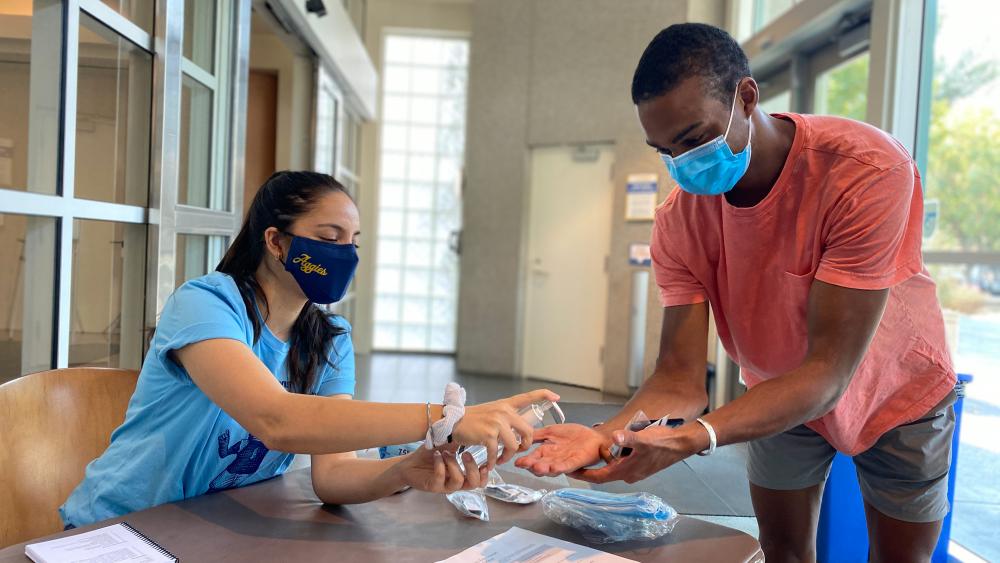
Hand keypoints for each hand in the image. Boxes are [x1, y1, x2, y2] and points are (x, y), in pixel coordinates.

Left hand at [391, 446, 487, 492]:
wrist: (410, 463)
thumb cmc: (431, 456)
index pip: (479, 481)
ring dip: (453, 464)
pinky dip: (440, 464)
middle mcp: (455, 483)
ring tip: (445, 453)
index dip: (485, 474)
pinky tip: (436, 455)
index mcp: (462, 475)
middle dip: (472, 467)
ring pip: (458, 481)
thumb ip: (461, 444)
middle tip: (465, 453)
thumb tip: (476, 433)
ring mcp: (444, 486)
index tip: (484, 461)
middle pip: (474, 484)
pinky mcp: (433, 486)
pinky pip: (441, 477)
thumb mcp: (448, 447)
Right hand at [452, 389, 560, 468]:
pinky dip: (494, 461)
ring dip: (508, 456)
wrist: (451, 422)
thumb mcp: (491, 413)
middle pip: (528, 431)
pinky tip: (490, 463)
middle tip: (518, 451)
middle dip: (525, 445)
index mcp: (505, 405)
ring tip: (501, 459)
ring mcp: (497, 422)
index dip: (544, 394)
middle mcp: (503, 412)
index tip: (556, 396)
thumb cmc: (470, 420)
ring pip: (514, 445)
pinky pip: (498, 453)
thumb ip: (505, 419)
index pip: (528, 396)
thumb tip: (517, 432)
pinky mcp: (489, 435)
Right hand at [514, 423, 612, 476]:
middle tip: (524, 465)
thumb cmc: (574, 434)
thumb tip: (521, 436)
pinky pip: (567, 466)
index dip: (526, 461)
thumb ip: (537, 434)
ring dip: (545, 469)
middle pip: (541, 465)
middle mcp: (554, 459)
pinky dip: (561, 467)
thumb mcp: (551, 432)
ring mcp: (565, 461)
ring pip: (552, 467)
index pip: (534, 458)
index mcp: (547, 451)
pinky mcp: (577, 461)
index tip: (517, 462)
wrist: (593, 435)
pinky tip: (554, 468)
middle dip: (532, 466)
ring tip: (537, 468)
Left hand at [570, 424, 705, 483]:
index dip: (584, 475)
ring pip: (614, 467)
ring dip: (604, 460)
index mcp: (626, 471)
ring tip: (594, 450)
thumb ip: (629, 438)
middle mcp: (629, 474)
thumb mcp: (643, 438)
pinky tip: (614, 446)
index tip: (570, 472)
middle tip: (576, 460)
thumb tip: (615, 437)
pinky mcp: (640, 465)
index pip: (599, 477)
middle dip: (591, 468)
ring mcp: (635, 470)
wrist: (681, 444)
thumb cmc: (662, 442)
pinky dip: (615, 457)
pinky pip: (622, 462)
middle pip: (605, 473)